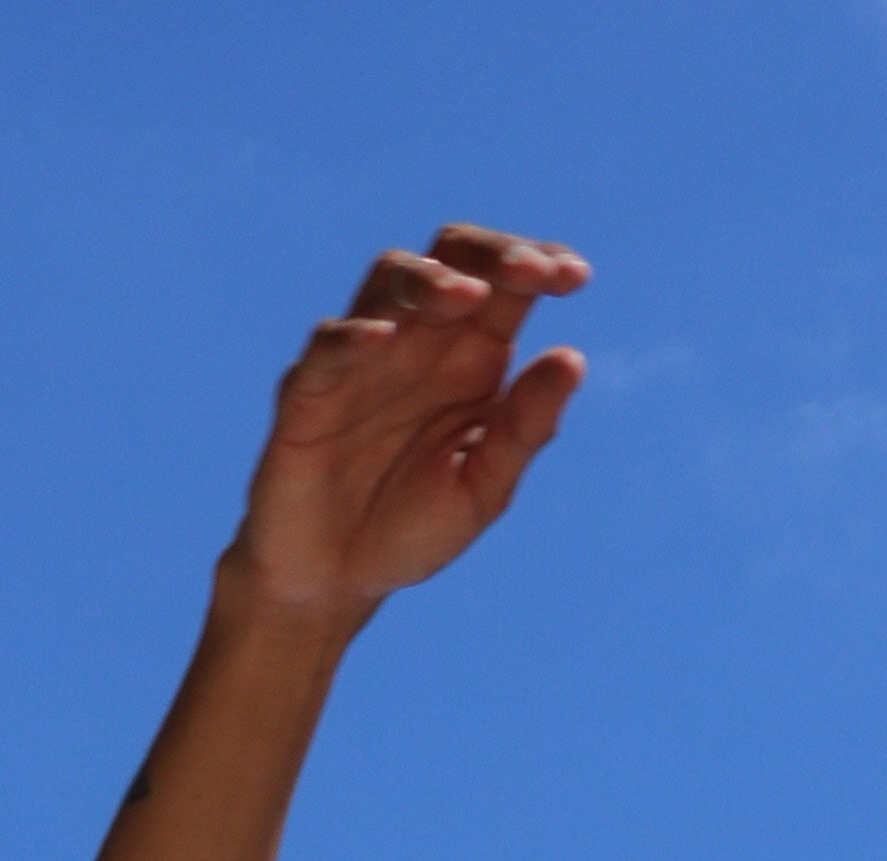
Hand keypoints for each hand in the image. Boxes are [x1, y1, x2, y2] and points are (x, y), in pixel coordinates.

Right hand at [230, 225, 588, 625]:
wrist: (333, 580)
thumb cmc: (412, 528)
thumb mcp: (483, 490)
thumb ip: (525, 429)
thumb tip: (573, 359)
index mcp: (473, 357)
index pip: (507, 284)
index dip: (539, 265)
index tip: (576, 278)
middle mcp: (421, 341)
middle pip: (452, 257)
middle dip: (492, 254)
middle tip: (529, 272)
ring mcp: (363, 357)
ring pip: (390, 279)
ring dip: (429, 280)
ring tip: (467, 297)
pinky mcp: (310, 389)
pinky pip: (328, 346)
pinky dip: (354, 337)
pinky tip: (384, 340)